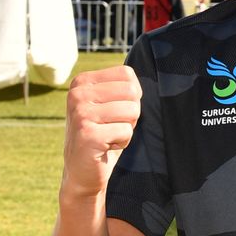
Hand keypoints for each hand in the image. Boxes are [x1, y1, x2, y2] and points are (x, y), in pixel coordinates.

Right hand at [61, 65, 141, 198]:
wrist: (82, 171)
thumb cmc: (103, 134)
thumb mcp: (109, 104)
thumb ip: (123, 86)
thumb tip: (157, 64)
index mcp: (82, 81)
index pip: (127, 74)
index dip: (131, 96)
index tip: (114, 111)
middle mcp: (77, 94)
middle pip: (132, 92)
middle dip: (131, 113)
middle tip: (112, 125)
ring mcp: (80, 113)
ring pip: (132, 111)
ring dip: (126, 128)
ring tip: (108, 135)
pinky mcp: (87, 134)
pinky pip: (126, 131)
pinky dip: (122, 142)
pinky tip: (105, 146)